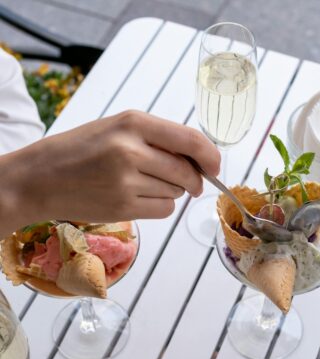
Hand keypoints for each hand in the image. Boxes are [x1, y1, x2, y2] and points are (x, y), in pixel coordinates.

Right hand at [2, 110, 219, 228]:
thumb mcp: (118, 128)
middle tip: (190, 183)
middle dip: (194, 180)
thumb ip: (159, 138)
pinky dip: (161, 207)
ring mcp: (127, 180)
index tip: (216, 167)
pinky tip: (141, 199)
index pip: (190, 140)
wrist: (40, 178)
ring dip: (172, 192)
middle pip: (186, 171)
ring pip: (177, 192)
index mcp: (133, 122)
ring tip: (144, 184)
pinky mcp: (123, 207)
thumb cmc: (81, 150)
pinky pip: (164, 210)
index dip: (210, 156)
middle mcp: (131, 149)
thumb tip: (200, 160)